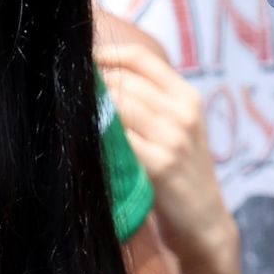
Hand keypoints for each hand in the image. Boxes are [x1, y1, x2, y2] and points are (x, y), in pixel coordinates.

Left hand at [93, 30, 234, 271]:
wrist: (204, 219)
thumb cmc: (181, 168)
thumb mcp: (179, 125)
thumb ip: (151, 98)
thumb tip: (99, 71)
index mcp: (188, 96)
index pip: (140, 58)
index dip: (106, 54)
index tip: (82, 59)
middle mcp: (183, 113)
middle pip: (124, 80)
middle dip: (92, 82)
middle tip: (69, 87)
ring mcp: (173, 138)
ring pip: (118, 106)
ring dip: (91, 106)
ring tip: (73, 111)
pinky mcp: (160, 165)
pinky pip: (119, 139)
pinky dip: (99, 135)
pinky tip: (86, 138)